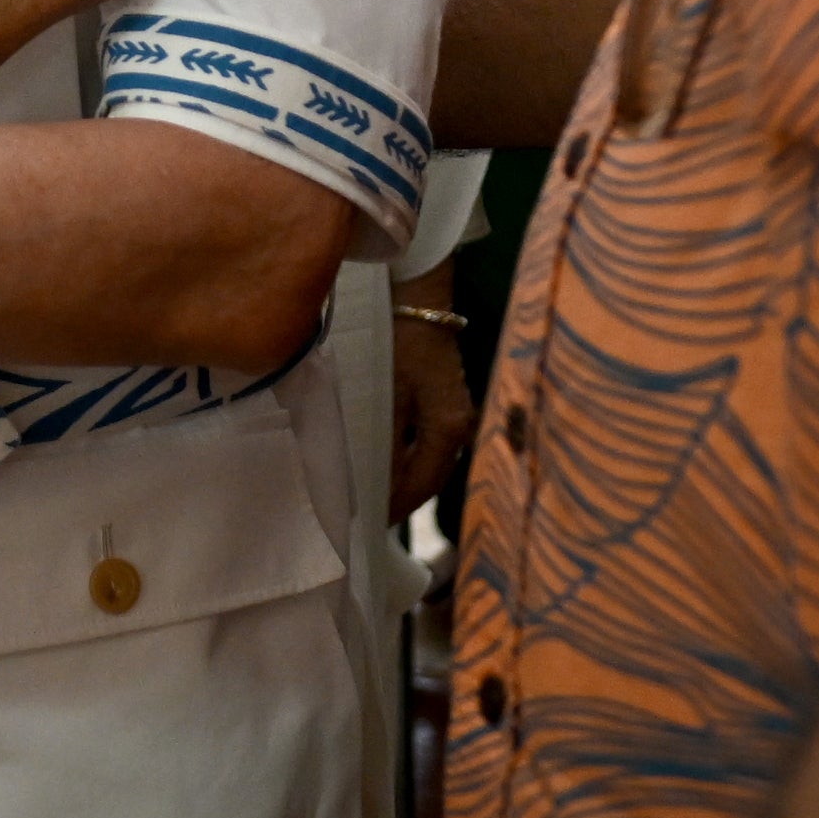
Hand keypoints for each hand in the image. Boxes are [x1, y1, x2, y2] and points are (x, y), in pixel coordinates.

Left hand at [387, 279, 476, 521]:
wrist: (420, 292)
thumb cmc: (399, 339)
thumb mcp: (387, 391)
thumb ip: (382, 441)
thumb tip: (372, 486)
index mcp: (449, 429)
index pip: (421, 486)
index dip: (393, 508)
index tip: (365, 525)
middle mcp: (459, 428)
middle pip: (426, 477)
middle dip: (395, 496)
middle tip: (360, 513)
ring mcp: (455, 414)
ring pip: (424, 460)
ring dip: (398, 476)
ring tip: (363, 489)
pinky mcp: (445, 401)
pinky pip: (424, 441)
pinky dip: (402, 453)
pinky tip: (378, 456)